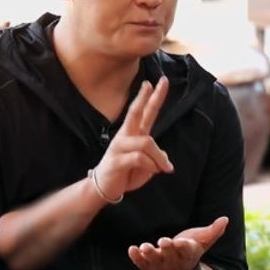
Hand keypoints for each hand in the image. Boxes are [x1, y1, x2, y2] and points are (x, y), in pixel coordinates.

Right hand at [91, 77, 172, 201]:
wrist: (104, 188)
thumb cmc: (126, 173)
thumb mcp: (147, 165)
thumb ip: (157, 156)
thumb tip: (163, 156)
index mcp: (134, 133)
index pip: (146, 111)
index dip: (154, 96)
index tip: (162, 80)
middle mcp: (126, 135)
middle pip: (136, 112)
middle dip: (146, 97)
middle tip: (157, 82)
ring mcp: (119, 147)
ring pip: (146, 142)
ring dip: (159, 157)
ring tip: (165, 168)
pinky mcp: (117, 160)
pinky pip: (139, 158)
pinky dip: (151, 165)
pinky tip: (153, 171)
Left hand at [128, 216, 228, 269]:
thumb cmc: (189, 251)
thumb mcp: (203, 242)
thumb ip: (213, 231)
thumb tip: (226, 219)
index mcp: (188, 253)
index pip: (186, 249)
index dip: (182, 246)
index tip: (179, 242)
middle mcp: (174, 260)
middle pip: (170, 255)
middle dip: (166, 249)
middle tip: (162, 241)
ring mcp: (160, 264)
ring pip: (154, 261)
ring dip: (149, 254)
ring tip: (144, 247)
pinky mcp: (148, 266)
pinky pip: (141, 264)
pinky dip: (136, 258)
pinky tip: (131, 250)